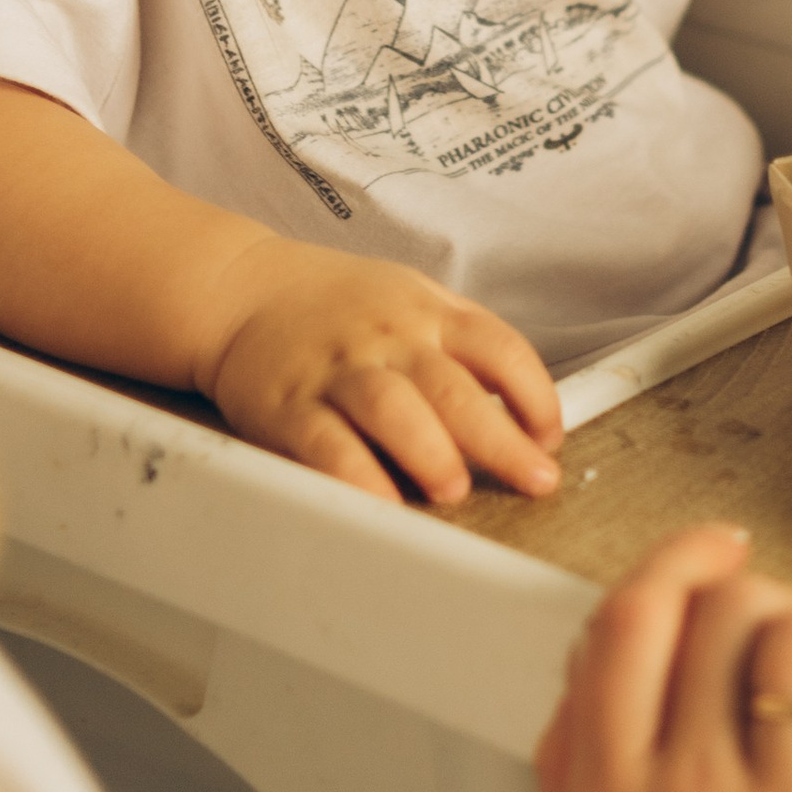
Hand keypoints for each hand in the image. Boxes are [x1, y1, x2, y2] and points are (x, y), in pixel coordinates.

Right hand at [202, 235, 562, 505]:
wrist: (243, 289)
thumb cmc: (340, 305)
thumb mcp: (413, 298)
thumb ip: (466, 343)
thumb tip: (525, 407)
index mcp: (428, 314)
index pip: (500, 349)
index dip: (536, 395)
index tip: (549, 439)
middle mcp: (389, 340)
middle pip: (453, 387)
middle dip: (501, 439)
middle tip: (534, 480)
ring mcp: (339, 371)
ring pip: (392, 409)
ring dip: (430, 452)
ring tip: (454, 490)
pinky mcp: (290, 406)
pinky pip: (326, 443)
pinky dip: (356, 475)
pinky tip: (381, 502)